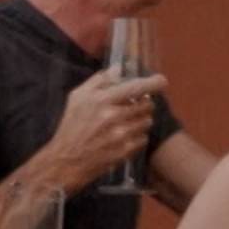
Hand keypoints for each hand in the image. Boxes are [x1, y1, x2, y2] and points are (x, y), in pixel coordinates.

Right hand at [41, 67, 163, 187]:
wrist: (66, 159)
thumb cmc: (71, 126)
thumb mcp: (77, 97)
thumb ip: (99, 81)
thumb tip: (118, 69)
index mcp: (102, 100)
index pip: (136, 87)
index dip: (154, 83)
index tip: (162, 81)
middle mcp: (114, 117)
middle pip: (147, 105)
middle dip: (144, 103)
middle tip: (134, 105)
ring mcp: (121, 135)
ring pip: (147, 121)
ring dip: (141, 119)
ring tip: (127, 122)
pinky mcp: (125, 151)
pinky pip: (143, 138)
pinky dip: (138, 136)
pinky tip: (124, 136)